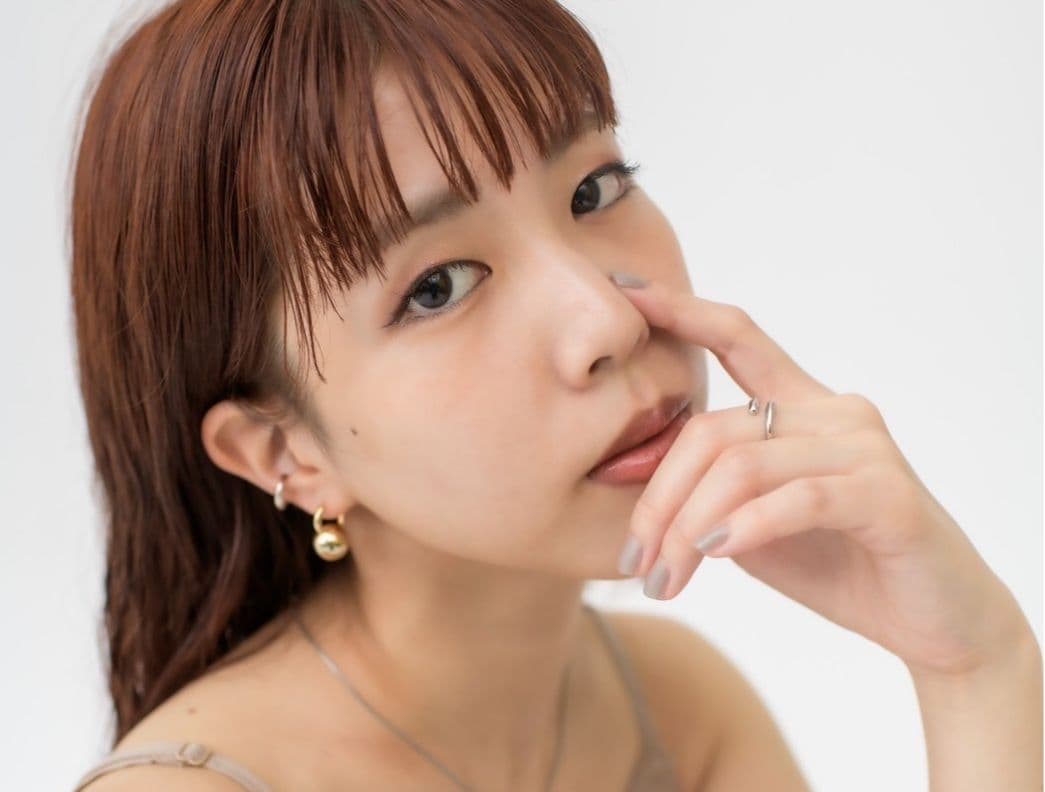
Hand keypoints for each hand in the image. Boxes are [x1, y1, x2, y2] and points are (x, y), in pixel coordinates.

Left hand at [613, 275, 1034, 677]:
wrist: (934, 622)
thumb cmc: (839, 565)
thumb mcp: (753, 523)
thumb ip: (710, 489)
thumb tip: (637, 476)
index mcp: (801, 407)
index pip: (737, 337)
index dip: (682, 310)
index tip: (625, 291)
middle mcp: (833, 412)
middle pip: (713, 429)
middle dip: (659, 499)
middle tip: (634, 560)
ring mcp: (864, 447)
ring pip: (742, 464)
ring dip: (689, 527)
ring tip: (664, 575)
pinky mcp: (889, 493)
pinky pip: (799, 496)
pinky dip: (748, 525)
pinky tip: (717, 552)